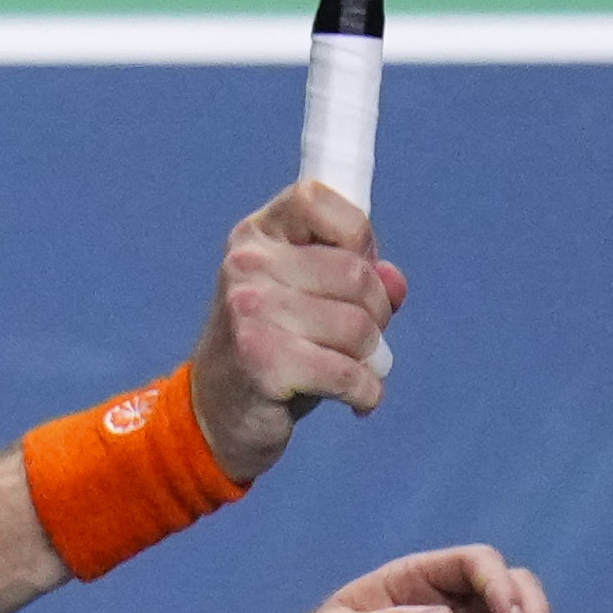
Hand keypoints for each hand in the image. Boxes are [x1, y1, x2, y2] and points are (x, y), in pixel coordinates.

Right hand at [188, 182, 403, 481]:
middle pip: (357, 275)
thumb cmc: (272, 349)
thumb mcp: (309, 302)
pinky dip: (366, 393)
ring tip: (354, 372)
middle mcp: (246, 264)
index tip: (358, 268)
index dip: (357, 235)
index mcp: (256, 235)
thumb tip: (395, 282)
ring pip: (358, 328)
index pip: (317, 198)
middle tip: (363, 342)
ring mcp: (249, 311)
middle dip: (377, 314)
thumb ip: (356, 283)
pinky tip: (355, 401)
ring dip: (371, 360)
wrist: (216, 414)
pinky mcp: (262, 361)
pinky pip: (348, 373)